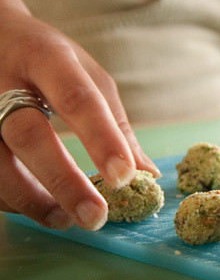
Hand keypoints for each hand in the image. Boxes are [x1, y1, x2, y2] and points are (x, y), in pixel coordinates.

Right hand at [0, 7, 158, 229]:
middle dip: (63, 181)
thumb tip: (146, 174)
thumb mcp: (87, 76)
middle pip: (27, 135)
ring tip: (67, 220)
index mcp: (46, 58)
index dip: (101, 139)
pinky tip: (38, 208)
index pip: (76, 98)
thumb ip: (114, 124)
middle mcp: (3, 81)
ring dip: (32, 199)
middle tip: (95, 216)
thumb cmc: (48, 61)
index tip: (125, 177)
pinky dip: (11, 199)